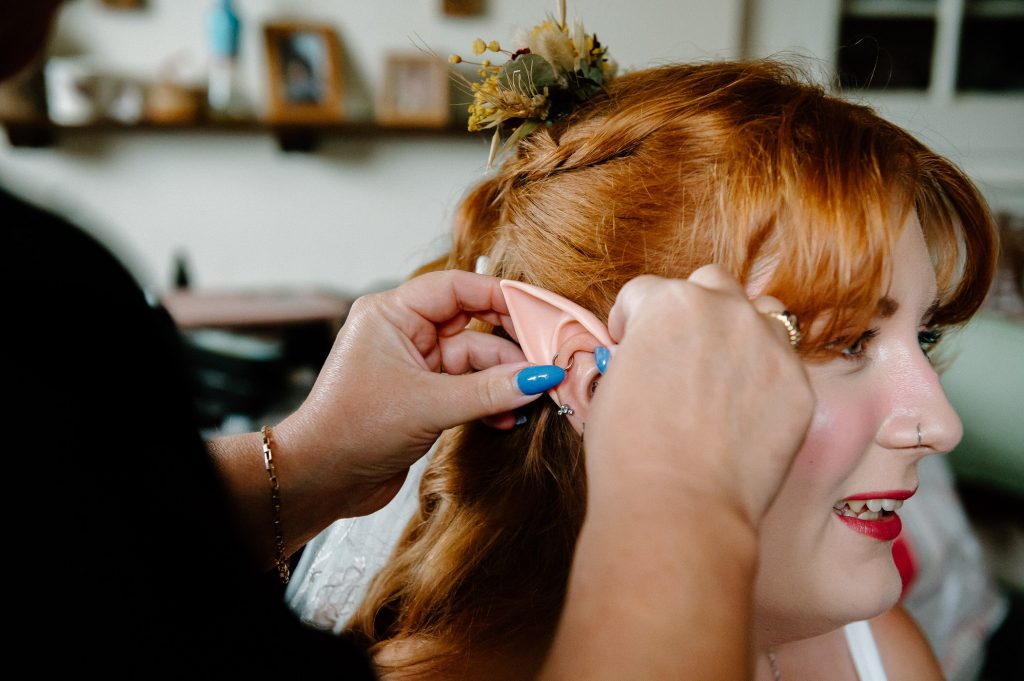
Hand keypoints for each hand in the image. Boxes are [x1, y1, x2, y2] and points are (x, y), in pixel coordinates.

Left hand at [274, 270, 562, 520]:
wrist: (321, 480)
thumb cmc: (353, 430)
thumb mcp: (428, 405)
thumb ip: (488, 390)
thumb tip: (540, 377)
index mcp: (392, 313)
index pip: (458, 288)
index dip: (502, 297)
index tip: (542, 312)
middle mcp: (404, 333)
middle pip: (473, 324)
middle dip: (511, 346)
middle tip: (549, 359)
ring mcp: (415, 365)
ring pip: (475, 361)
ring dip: (504, 381)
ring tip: (535, 398)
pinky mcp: (423, 396)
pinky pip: (468, 388)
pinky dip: (490, 401)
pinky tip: (511, 418)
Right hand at [585, 266, 814, 524]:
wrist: (679, 507)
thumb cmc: (629, 452)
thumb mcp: (610, 384)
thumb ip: (635, 351)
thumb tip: (644, 355)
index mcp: (669, 302)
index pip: (646, 291)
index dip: (631, 320)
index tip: (630, 344)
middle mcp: (724, 310)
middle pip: (711, 285)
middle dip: (692, 311)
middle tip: (680, 353)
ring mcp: (769, 344)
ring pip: (760, 315)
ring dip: (739, 332)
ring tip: (722, 375)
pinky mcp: (799, 385)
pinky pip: (783, 365)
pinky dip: (764, 380)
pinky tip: (742, 415)